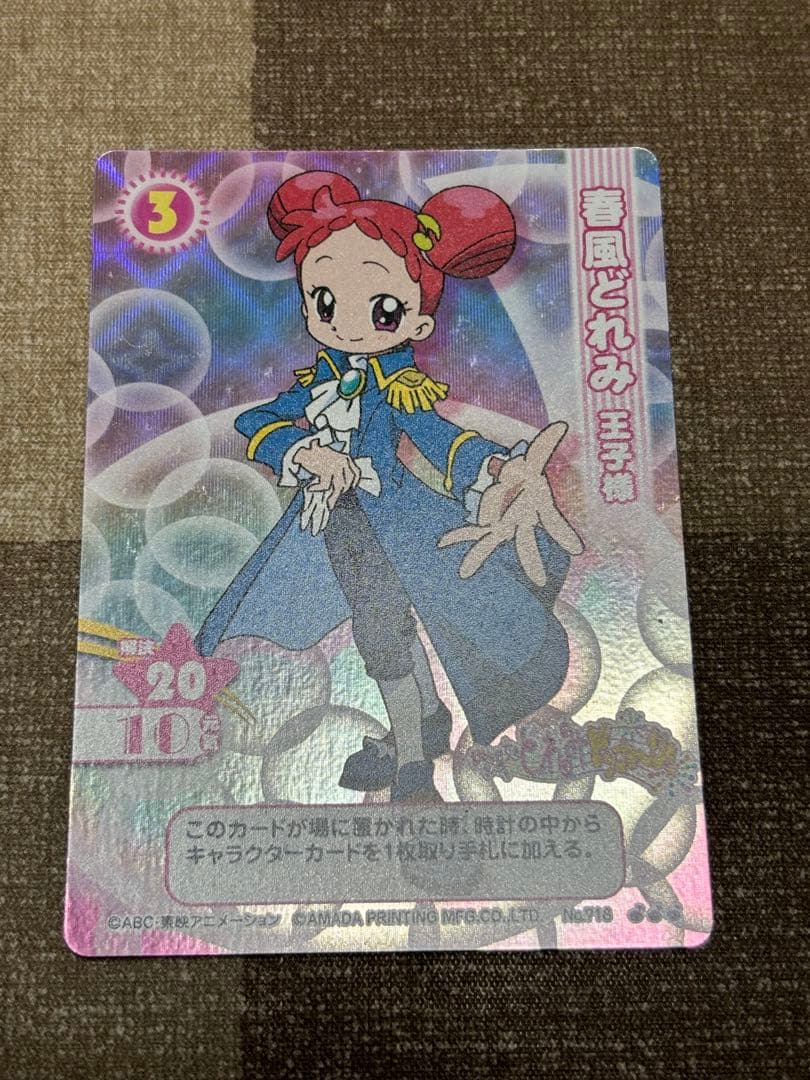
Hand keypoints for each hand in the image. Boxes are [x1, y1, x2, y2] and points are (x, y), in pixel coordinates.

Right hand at [293, 442, 359, 509]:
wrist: (303, 447)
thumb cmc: (315, 454)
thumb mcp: (331, 459)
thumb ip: (338, 470)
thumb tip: (340, 488)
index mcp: (346, 458)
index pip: (356, 472)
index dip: (354, 482)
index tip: (351, 489)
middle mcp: (343, 461)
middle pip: (348, 482)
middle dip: (342, 493)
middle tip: (334, 500)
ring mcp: (335, 466)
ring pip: (339, 486)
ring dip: (334, 497)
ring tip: (329, 502)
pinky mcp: (326, 469)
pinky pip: (325, 485)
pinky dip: (318, 488)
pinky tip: (311, 488)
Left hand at [437, 422, 582, 586]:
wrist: (512, 486)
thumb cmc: (527, 474)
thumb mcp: (535, 456)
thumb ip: (546, 443)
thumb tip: (561, 425)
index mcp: (535, 507)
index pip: (553, 522)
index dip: (563, 535)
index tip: (576, 550)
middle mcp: (519, 522)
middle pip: (526, 542)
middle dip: (531, 559)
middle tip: (540, 581)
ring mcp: (501, 527)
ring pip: (492, 544)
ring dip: (479, 556)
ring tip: (465, 572)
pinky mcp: (485, 526)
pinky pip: (469, 532)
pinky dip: (456, 536)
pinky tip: (442, 542)